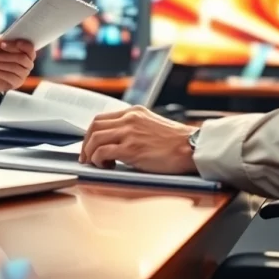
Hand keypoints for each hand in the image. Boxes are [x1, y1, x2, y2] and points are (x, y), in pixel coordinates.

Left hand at [0, 37, 35, 97]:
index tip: (3, 44)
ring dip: (0, 63)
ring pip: (16, 67)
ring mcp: (23, 73)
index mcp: (25, 50)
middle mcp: (28, 62)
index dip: (17, 45)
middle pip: (22, 58)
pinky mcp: (17, 83)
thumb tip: (1, 41)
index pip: (29, 48)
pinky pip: (11, 77)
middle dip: (5, 56)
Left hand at [79, 106, 197, 174]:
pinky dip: (98, 160)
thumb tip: (118, 142)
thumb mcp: (152, 126)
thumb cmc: (176, 142)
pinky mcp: (131, 149)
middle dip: (86, 144)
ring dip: (90, 154)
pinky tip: (106, 167)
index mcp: (134, 112)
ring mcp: (129, 133)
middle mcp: (129, 119)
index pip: (102, 119)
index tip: (89, 145)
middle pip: (94, 127)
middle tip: (86, 157)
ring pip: (95, 139)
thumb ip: (135, 128)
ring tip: (95, 165)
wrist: (192, 147)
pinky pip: (103, 152)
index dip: (91, 134)